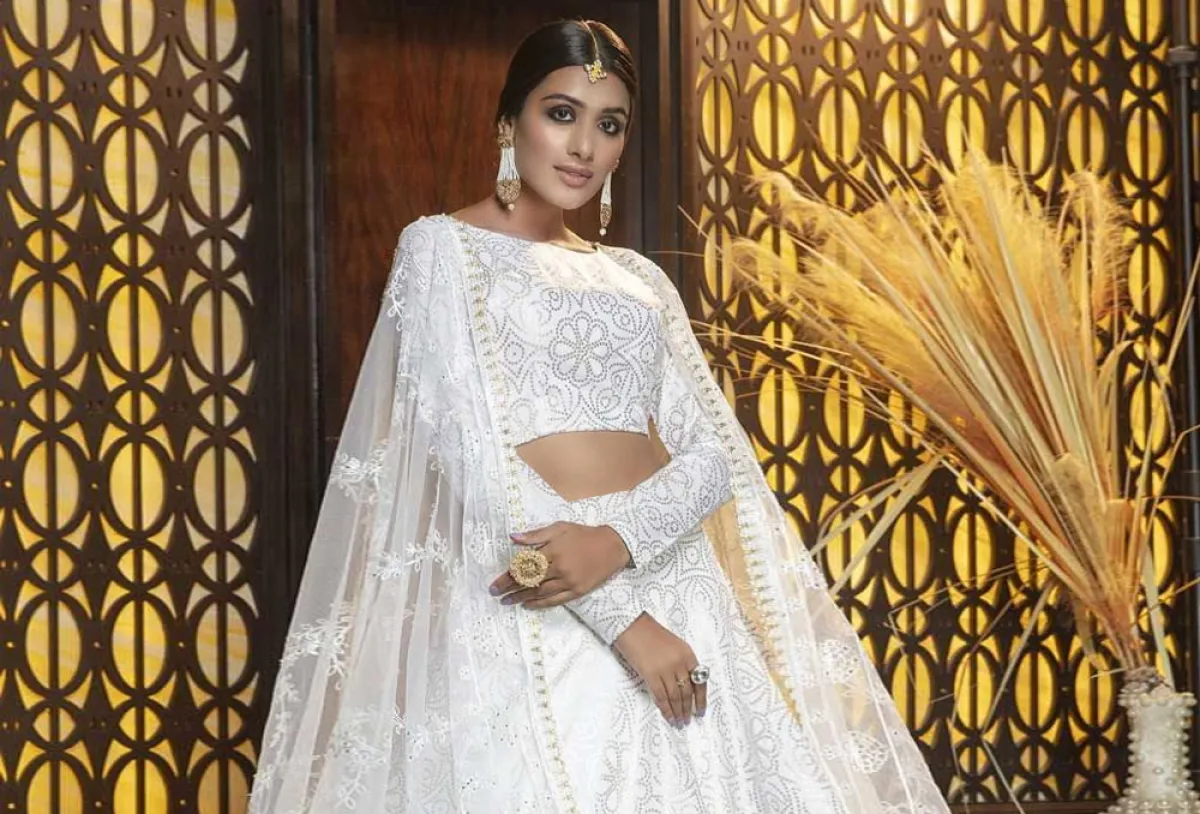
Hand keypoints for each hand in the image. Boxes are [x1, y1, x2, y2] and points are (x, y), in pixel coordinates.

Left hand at [489, 522, 630, 608]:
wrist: (613, 546)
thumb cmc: (584, 534)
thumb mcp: (560, 527)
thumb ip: (536, 534)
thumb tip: (513, 537)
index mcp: (553, 551)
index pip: (524, 566)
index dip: (508, 576)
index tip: (495, 583)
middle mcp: (559, 568)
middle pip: (529, 581)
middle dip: (510, 588)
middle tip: (495, 594)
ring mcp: (569, 582)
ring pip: (540, 593)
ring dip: (521, 598)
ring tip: (507, 602)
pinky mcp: (577, 591)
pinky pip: (554, 601)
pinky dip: (539, 604)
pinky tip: (527, 605)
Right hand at [614, 614, 705, 724]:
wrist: (632, 626)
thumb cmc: (651, 634)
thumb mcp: (674, 646)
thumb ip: (681, 663)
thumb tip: (684, 686)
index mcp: (688, 654)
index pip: (700, 681)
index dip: (701, 699)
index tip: (700, 711)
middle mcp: (679, 663)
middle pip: (687, 691)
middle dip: (688, 708)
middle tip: (687, 720)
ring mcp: (666, 669)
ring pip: (675, 697)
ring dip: (678, 712)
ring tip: (679, 722)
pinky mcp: (651, 675)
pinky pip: (661, 697)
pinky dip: (666, 709)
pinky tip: (668, 717)